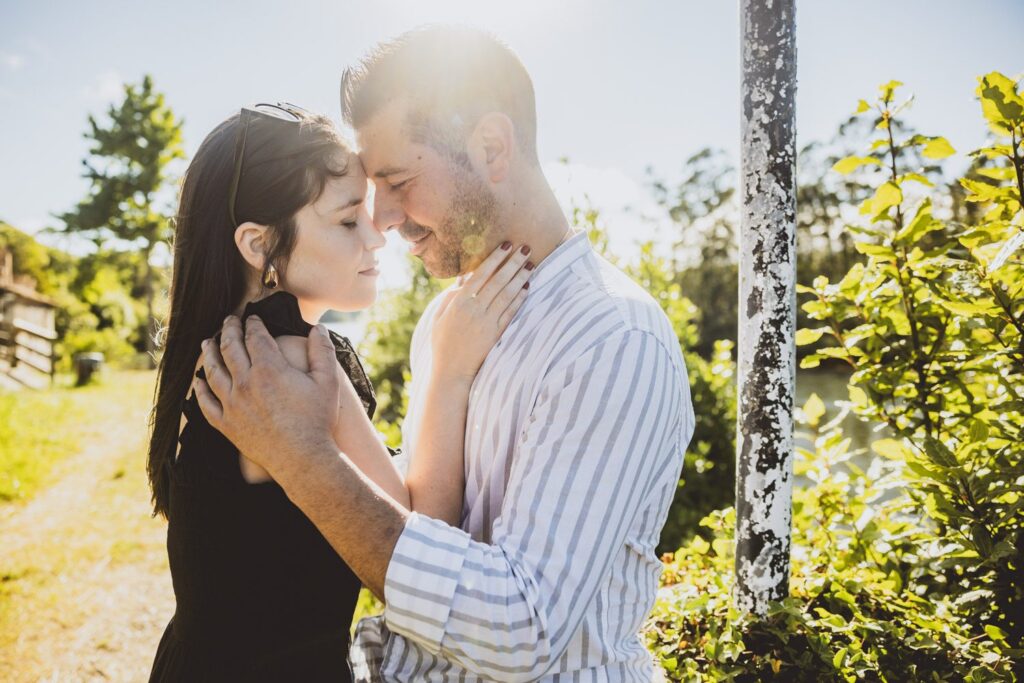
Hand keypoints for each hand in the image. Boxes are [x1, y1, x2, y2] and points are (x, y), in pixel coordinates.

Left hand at [193, 316, 341, 474]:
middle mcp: (245, 383)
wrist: (303, 460)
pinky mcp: (226, 425)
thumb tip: (319, 328)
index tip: (252, 317)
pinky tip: (197, 381)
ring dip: (209, 353)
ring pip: (213, 371)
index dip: (252, 323)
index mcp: (269, 368)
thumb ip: (322, 351)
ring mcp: (232, 404)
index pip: (255, 336)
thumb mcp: (328, 382)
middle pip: (230, 347)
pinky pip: (206, 403)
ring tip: (206, 342)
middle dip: (229, 330)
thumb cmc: (318, 420)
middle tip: (229, 321)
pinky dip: (199, 390)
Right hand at [430, 241, 532, 384]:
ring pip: (507, 295)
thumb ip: (451, 296)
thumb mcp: (440, 317)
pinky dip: (519, 300)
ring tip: (530, 265)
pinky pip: (510, 313)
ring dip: (520, 278)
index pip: (480, 274)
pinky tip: (527, 288)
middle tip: (525, 248)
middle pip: (498, 281)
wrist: (451, 371)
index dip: (495, 258)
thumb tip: (464, 279)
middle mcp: (474, 310)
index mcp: (458, 302)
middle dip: (512, 263)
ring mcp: (486, 322)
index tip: (506, 245)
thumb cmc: (442, 343)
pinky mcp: (496, 334)